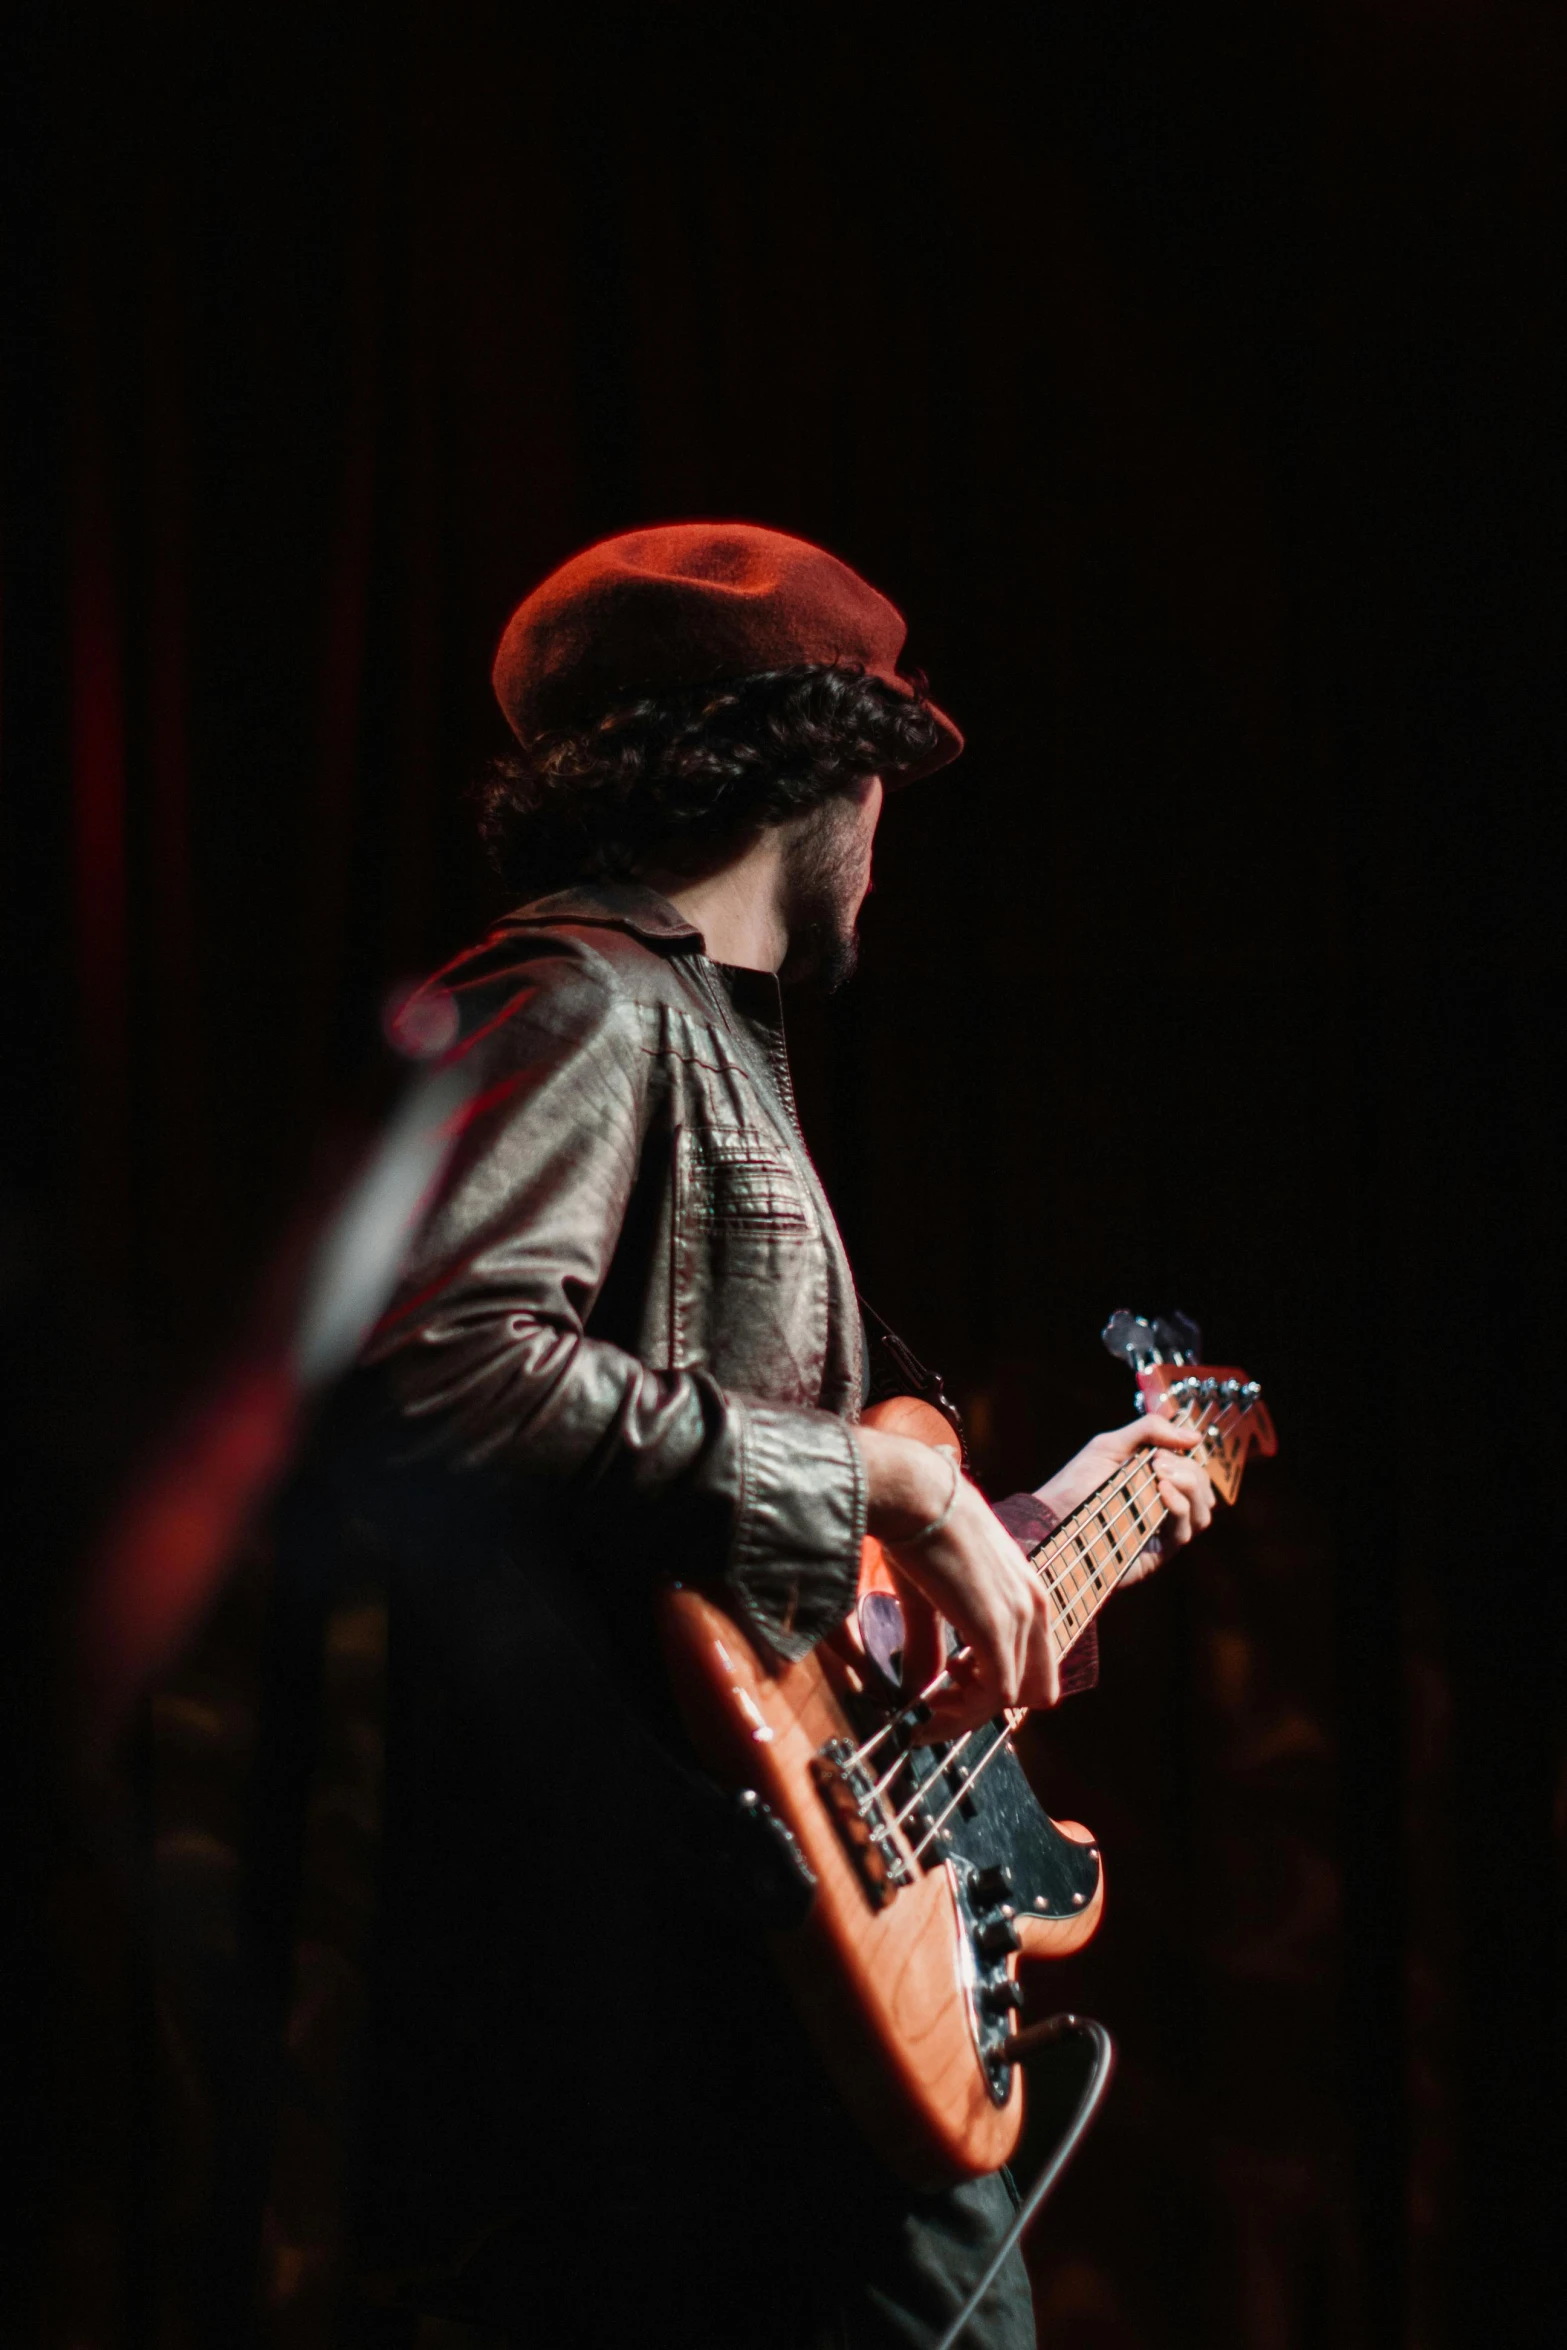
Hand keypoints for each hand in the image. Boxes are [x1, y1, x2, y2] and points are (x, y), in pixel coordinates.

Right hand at [854, 1427, 1059, 1736]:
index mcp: (1027, 1592)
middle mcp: (1035, 1606)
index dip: (992, 1687)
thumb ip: (928, 1644)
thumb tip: (915, 1686)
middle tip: (939, 1704)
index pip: (1032, 1662)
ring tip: (929, 1708)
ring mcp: (1020, 1618)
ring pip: (1010, 1697)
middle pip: (1034, 1689)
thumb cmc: (918, 1527)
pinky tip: (931, 1702)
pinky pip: (994, 1696)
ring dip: (967, 1713)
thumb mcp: (930, 1594)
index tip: (947, 1688)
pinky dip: (963, 1711)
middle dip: (985, 1707)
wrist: (915, 1494)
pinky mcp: (996, 1630)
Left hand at [1034, 1414, 1213, 1585]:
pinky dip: (1180, 1507)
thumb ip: (1148, 1431)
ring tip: (1160, 1476)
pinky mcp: (1158, 1552)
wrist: (1051, 1519)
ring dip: (1190, 1487)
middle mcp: (1165, 1507)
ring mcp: (1163, 1530)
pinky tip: (1162, 1492)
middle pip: (1203, 1489)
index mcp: (1157, 1481)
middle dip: (1189, 1470)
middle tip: (1157, 1463)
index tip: (1162, 1450)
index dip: (1188, 1456)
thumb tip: (1194, 1436)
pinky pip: (1185, 1530)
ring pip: (1202, 1512)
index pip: (1194, 1468)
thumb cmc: (1076, 1483)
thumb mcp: (1109, 1446)